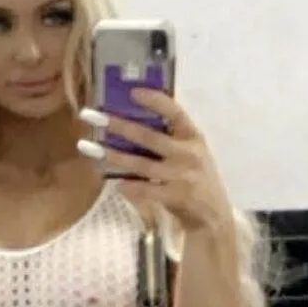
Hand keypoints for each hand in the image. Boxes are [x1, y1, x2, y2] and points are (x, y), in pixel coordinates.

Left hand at [78, 91, 230, 232]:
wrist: (214, 214)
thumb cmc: (196, 178)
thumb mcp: (192, 152)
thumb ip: (171, 138)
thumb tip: (133, 122)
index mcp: (193, 136)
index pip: (175, 112)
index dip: (155, 100)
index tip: (133, 92)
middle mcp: (188, 153)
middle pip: (149, 137)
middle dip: (120, 125)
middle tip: (95, 117)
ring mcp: (182, 175)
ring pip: (142, 163)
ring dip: (115, 155)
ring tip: (93, 148)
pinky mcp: (176, 196)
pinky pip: (146, 190)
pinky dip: (130, 186)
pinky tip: (116, 183)